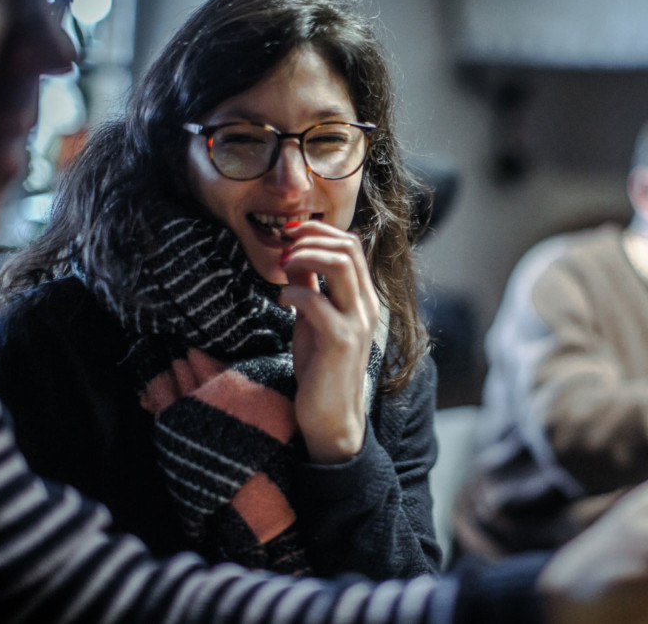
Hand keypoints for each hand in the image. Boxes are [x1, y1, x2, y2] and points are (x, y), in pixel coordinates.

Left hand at [278, 220, 379, 463]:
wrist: (330, 415)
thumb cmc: (321, 368)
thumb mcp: (312, 320)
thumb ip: (309, 288)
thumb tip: (294, 255)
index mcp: (363, 297)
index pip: (351, 245)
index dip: (319, 232)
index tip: (290, 236)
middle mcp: (366, 305)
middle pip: (347, 247)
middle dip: (310, 239)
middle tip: (283, 249)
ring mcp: (357, 322)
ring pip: (340, 265)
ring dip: (305, 257)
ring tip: (283, 266)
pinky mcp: (342, 341)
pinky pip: (317, 302)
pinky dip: (294, 293)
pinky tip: (281, 301)